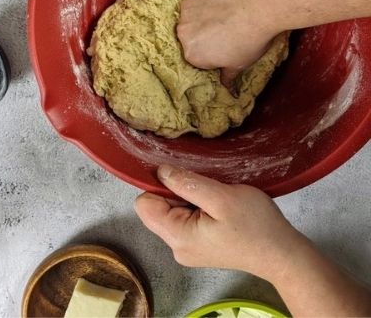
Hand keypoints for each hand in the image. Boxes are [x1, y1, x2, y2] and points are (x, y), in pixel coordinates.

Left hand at [134, 165, 300, 280]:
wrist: (281, 253)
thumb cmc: (256, 225)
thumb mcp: (222, 197)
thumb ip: (187, 184)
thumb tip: (161, 172)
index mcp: (177, 236)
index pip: (144, 204)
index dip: (159, 185)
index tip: (184, 178)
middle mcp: (176, 246)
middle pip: (157, 207)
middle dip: (178, 191)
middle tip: (207, 190)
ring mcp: (187, 248)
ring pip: (173, 211)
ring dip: (190, 198)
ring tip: (216, 199)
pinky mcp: (199, 245)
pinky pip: (186, 219)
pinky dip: (198, 207)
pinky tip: (219, 208)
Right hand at [177, 0, 278, 88]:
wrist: (262, 1)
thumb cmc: (252, 37)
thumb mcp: (241, 64)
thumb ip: (227, 76)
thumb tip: (226, 87)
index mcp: (193, 54)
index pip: (198, 56)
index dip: (213, 52)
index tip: (226, 46)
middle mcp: (184, 31)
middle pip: (192, 34)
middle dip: (206, 32)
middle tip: (228, 27)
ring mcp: (187, 6)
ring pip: (194, 12)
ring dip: (206, 12)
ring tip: (229, 9)